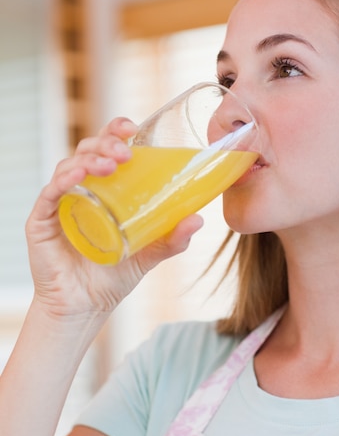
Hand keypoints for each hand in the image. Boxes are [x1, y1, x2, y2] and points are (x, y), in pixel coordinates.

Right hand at [26, 118, 203, 316]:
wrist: (86, 307)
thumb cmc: (113, 277)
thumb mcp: (149, 253)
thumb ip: (172, 238)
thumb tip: (198, 219)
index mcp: (103, 190)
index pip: (106, 150)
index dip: (115, 132)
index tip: (132, 128)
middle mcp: (79, 190)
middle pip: (87, 150)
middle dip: (106, 143)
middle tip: (126, 153)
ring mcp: (59, 203)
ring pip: (69, 165)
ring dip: (89, 158)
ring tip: (110, 165)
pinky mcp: (42, 220)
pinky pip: (50, 192)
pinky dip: (63, 179)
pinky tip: (78, 176)